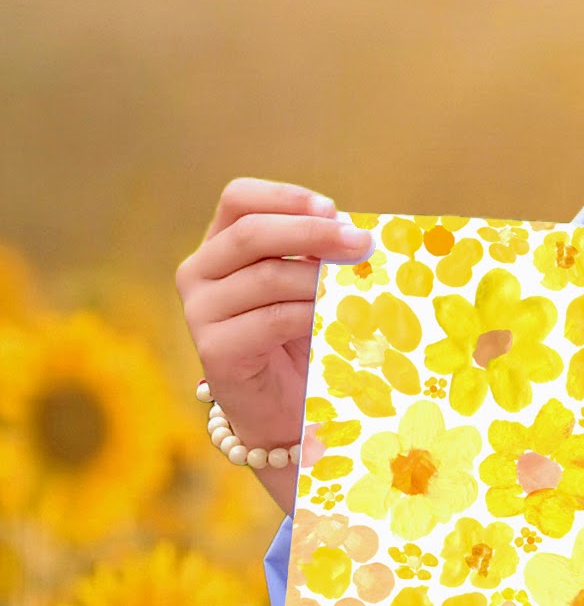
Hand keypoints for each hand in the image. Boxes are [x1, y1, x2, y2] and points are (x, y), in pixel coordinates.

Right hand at [174, 179, 374, 515]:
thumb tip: (358, 232)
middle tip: (360, 242)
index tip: (333, 209)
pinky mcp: (214, 350)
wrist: (285, 407)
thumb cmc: (303, 337)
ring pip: (266, 276)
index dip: (286, 197)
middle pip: (251, 233)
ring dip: (319, 277)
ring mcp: (201, 312)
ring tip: (357, 283)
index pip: (239, 199)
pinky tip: (336, 318)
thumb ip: (318, 254)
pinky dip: (311, 314)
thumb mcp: (310, 284)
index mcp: (221, 246)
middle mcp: (199, 272)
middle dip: (312, 232)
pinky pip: (271, 319)